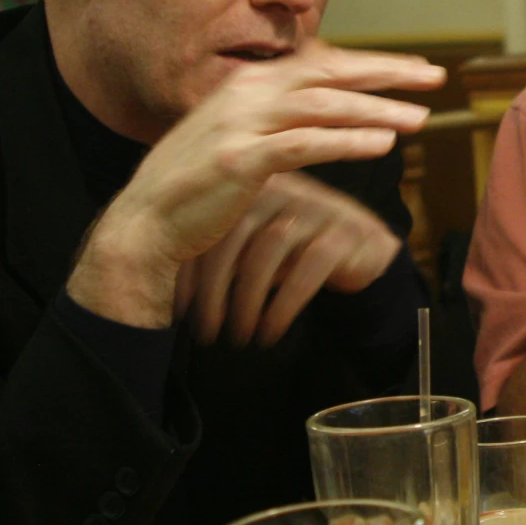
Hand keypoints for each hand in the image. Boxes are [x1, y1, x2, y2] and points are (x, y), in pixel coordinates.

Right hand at [68, 42, 440, 327]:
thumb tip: (326, 108)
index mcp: (248, 82)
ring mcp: (240, 123)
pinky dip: (346, 140)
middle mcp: (245, 92)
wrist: (146, 220)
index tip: (414, 68)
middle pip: (329, 72)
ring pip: (323, 105)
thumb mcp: (240, 136)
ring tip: (420, 118)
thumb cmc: (199, 184)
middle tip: (435, 77)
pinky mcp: (240, 159)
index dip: (371, 63)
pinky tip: (381, 143)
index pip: (322, 62)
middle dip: (387, 73)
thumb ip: (279, 118)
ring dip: (376, 108)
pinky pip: (305, 144)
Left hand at [174, 172, 403, 344]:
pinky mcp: (343, 235)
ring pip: (266, 255)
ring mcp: (315, 210)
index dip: (191, 273)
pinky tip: (269, 333)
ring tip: (239, 337)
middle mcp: (283, 191)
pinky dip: (282, 307)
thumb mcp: (255, 247)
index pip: (208, 228)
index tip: (179, 311)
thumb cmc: (298, 254)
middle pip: (233, 240)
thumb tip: (160, 285)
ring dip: (247, 303)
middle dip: (214, 292)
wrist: (365, 255)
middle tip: (205, 331)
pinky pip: (305, 272)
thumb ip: (218, 250)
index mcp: (253, 188)